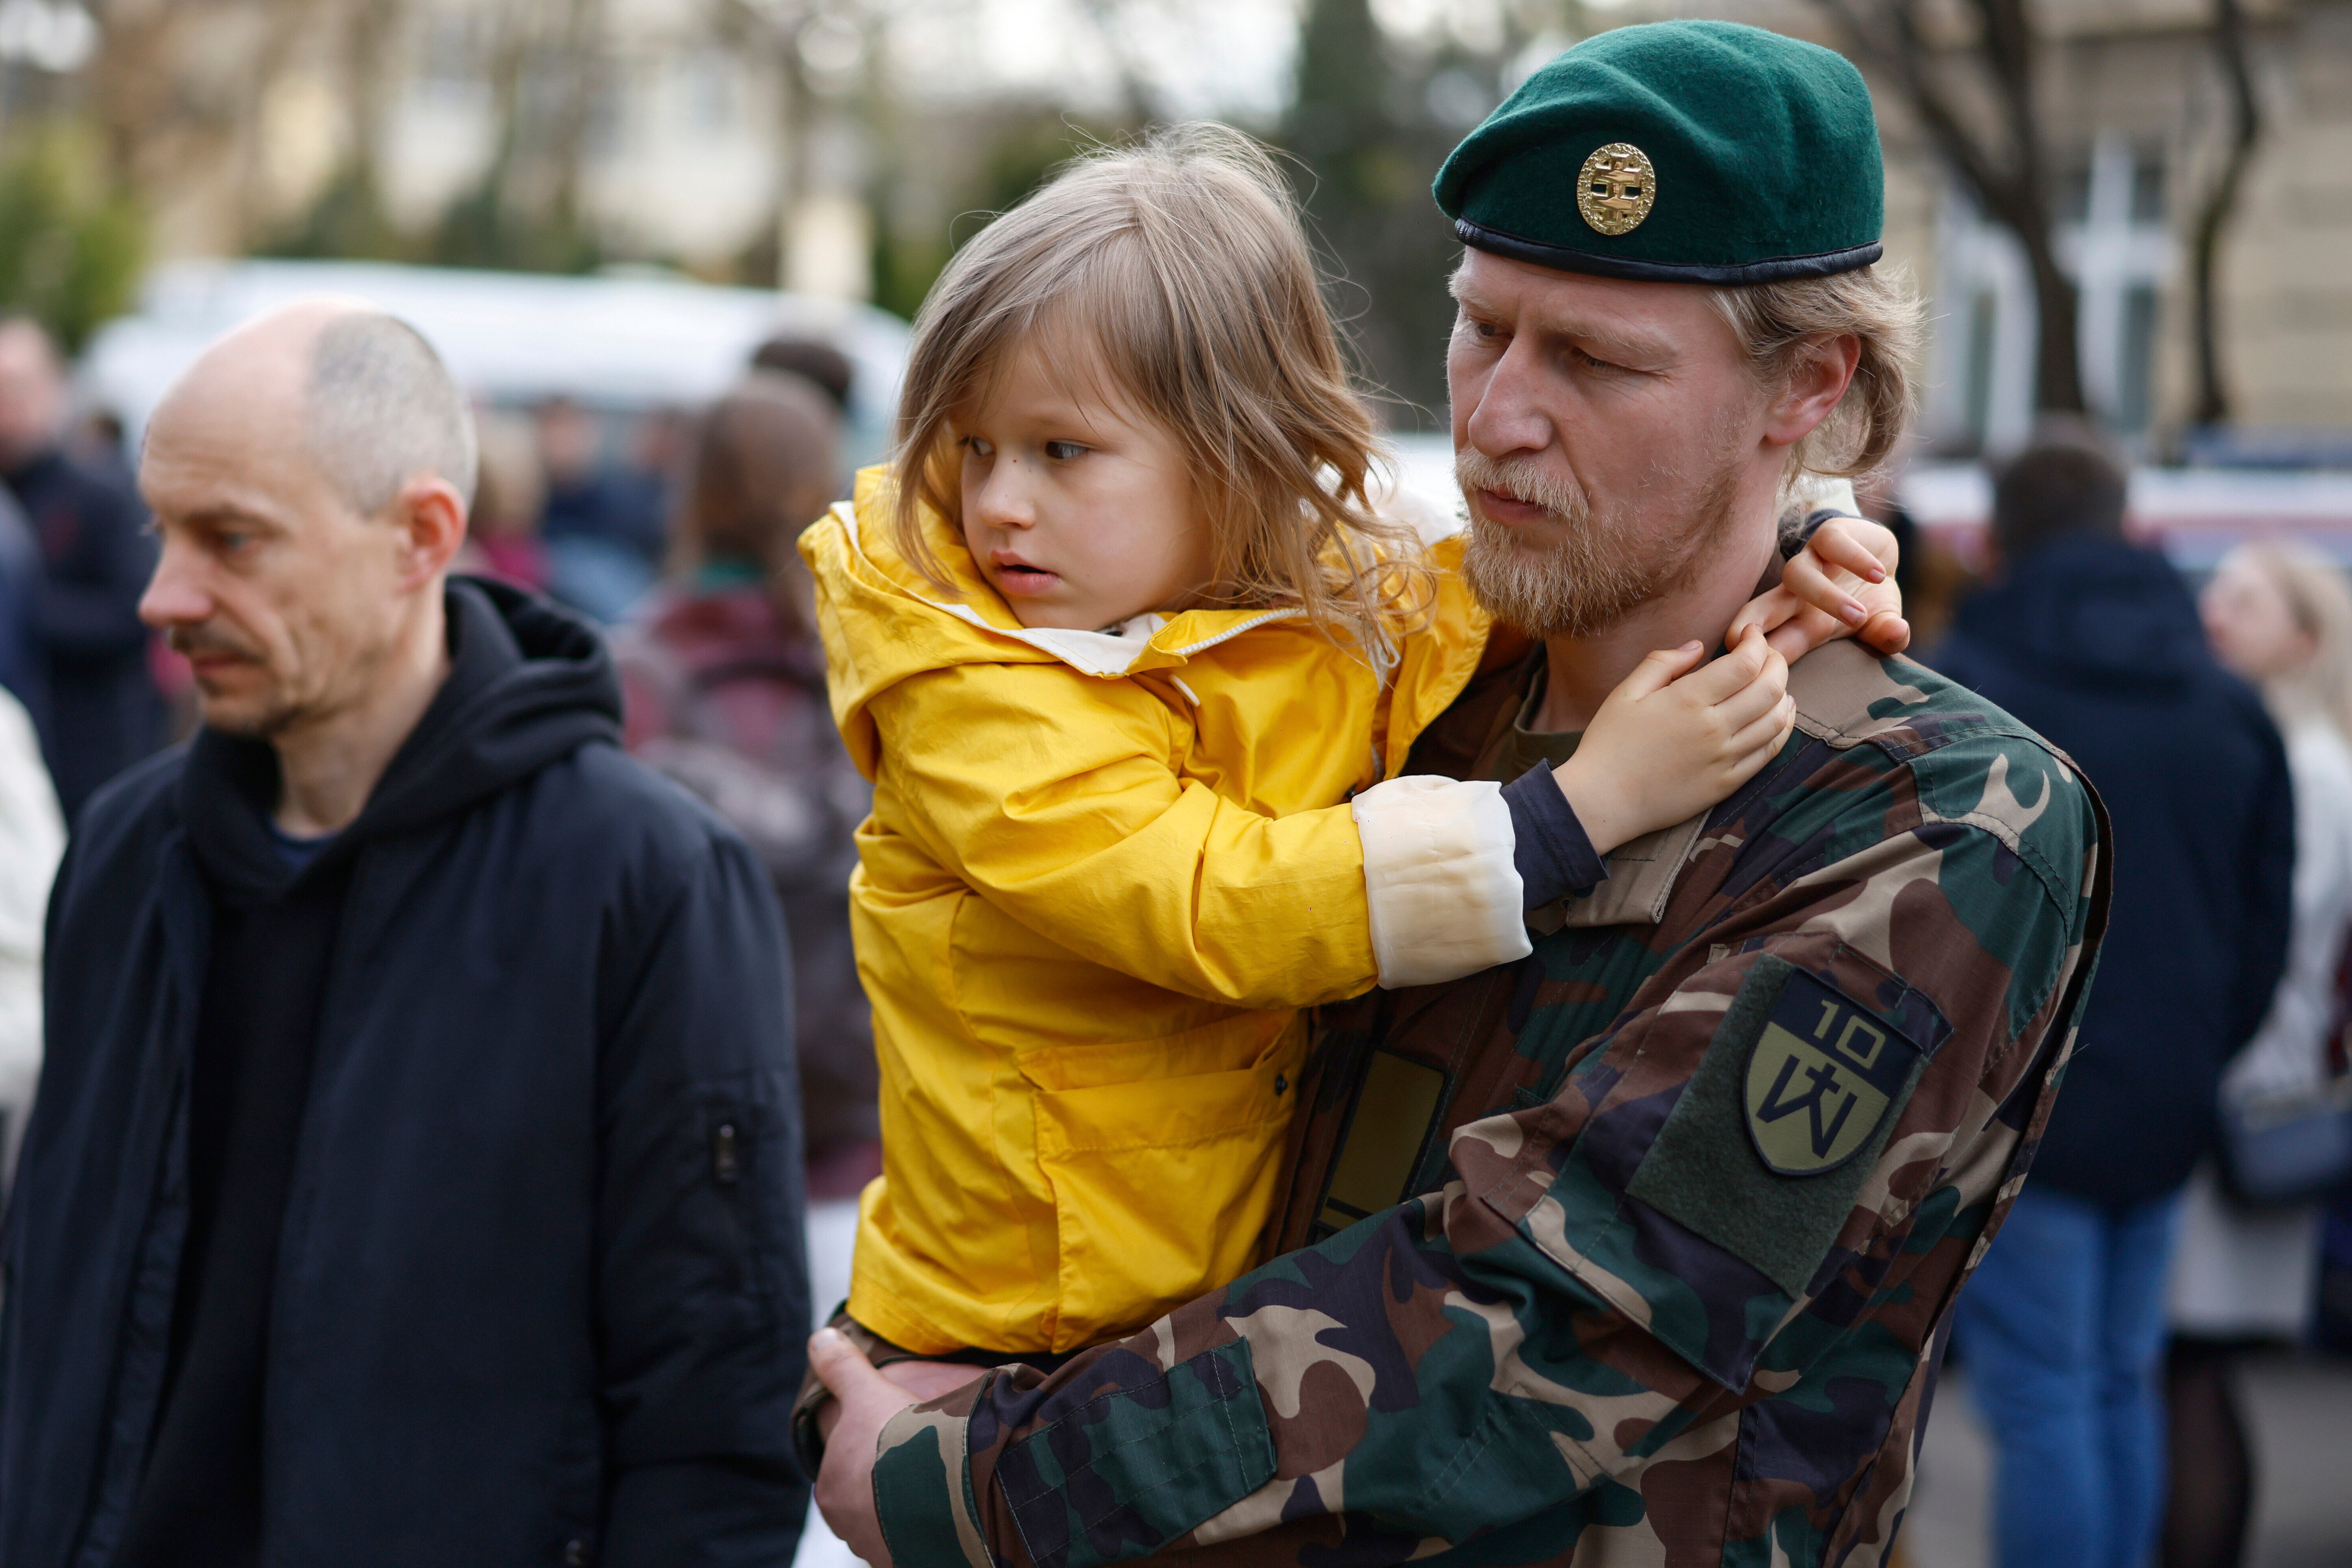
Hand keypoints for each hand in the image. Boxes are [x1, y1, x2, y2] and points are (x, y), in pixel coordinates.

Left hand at [808, 1329, 985, 1567]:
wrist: (943, 1486)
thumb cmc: (896, 1437)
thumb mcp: (867, 1391)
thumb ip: (842, 1367)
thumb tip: (818, 1338)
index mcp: (831, 1487)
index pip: (844, 1466)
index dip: (869, 1448)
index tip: (894, 1438)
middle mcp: (847, 1524)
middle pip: (865, 1496)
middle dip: (886, 1481)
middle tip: (920, 1458)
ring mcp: (878, 1546)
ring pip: (891, 1519)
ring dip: (907, 1505)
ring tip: (939, 1481)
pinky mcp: (909, 1558)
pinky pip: (916, 1538)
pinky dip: (927, 1525)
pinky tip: (948, 1507)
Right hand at [1555, 626, 1793, 854]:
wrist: (1602, 801)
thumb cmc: (1609, 744)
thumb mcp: (1626, 692)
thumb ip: (1663, 663)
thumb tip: (1699, 646)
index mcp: (1688, 700)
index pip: (1745, 663)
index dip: (1757, 642)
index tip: (1750, 634)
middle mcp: (1714, 728)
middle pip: (1770, 688)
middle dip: (1776, 663)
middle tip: (1767, 655)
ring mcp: (1724, 758)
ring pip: (1775, 720)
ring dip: (1784, 695)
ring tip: (1776, 683)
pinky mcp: (1727, 783)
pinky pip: (1768, 753)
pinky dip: (1782, 730)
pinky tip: (1779, 717)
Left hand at [1730, 516, 1909, 660]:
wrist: (1880, 558)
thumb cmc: (1871, 603)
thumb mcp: (1880, 626)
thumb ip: (1886, 637)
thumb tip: (1897, 634)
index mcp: (1803, 627)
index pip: (1773, 647)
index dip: (1762, 662)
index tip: (1760, 680)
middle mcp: (1797, 597)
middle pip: (1759, 611)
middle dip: (1748, 626)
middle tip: (1748, 644)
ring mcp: (1810, 563)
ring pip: (1797, 576)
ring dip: (1824, 598)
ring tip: (1859, 615)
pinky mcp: (1829, 535)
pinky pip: (1831, 543)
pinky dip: (1853, 559)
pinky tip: (1878, 575)